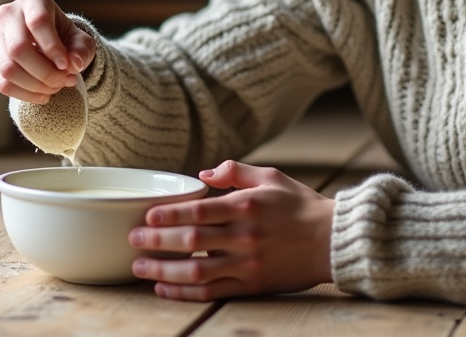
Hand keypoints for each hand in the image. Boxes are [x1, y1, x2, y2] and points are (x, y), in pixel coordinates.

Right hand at [0, 0, 96, 103]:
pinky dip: (25, 95)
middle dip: (45, 72)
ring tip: (56, 88)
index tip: (67, 66)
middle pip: (18, 48)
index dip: (53, 48)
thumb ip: (82, 50)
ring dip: (35, 86)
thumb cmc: (65, 38)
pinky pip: (2, 83)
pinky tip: (43, 95)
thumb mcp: (81, 40)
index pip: (37, 22)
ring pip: (8, 69)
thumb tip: (74, 64)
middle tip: (65, 80)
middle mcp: (7, 14)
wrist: (48, 44)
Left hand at [129, 161, 334, 300]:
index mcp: (246, 206)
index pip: (198, 211)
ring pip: (197, 272)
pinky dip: (184, 292)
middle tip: (133, 240)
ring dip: (163, 271)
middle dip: (156, 242)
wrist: (332, 240)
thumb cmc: (300, 204)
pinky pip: (212, 292)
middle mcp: (244, 236)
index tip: (146, 217)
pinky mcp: (252, 285)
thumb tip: (203, 172)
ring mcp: (248, 264)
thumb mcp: (270, 176)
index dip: (169, 215)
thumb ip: (235, 172)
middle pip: (191, 242)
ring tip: (139, 267)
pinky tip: (164, 287)